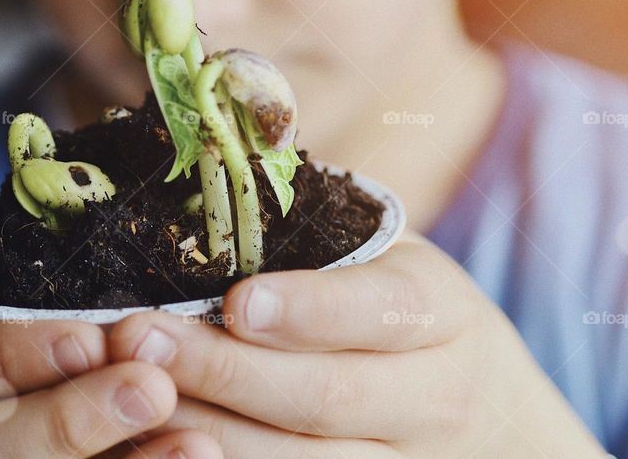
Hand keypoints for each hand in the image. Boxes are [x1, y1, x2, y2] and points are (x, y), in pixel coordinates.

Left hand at [109, 233, 606, 457]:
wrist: (495, 421)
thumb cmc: (413, 320)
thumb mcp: (395, 266)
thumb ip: (325, 249)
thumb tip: (211, 192)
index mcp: (439, 313)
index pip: (379, 310)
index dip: (307, 309)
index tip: (236, 301)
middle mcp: (434, 398)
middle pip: (326, 396)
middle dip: (224, 371)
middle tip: (139, 339)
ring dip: (211, 430)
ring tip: (132, 393)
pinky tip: (166, 443)